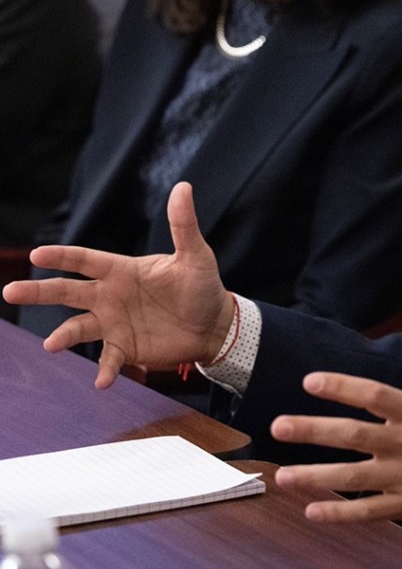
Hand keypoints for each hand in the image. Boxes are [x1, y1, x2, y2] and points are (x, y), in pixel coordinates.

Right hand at [2, 182, 234, 388]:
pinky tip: (101, 382)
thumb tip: (183, 186)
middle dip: (38, 292)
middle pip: (67, 292)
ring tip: (52, 344)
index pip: (85, 260)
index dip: (62, 257)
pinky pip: (108, 359)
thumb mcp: (194, 254)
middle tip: (9, 292)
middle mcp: (110, 296)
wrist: (214, 324)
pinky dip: (104, 370)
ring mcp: (115, 323)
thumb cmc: (202, 285)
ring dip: (64, 336)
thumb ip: (183, 224)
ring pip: (78, 328)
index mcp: (122, 270)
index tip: (37, 255)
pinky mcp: (126, 348)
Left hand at [271, 321, 401, 528]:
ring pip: (354, 477)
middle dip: (313, 431)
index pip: (375, 396)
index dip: (342, 387)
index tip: (311, 382)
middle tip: (278, 426)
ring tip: (282, 475)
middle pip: (354, 435)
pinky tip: (313, 512)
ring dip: (316, 476)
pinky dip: (341, 514)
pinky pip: (370, 512)